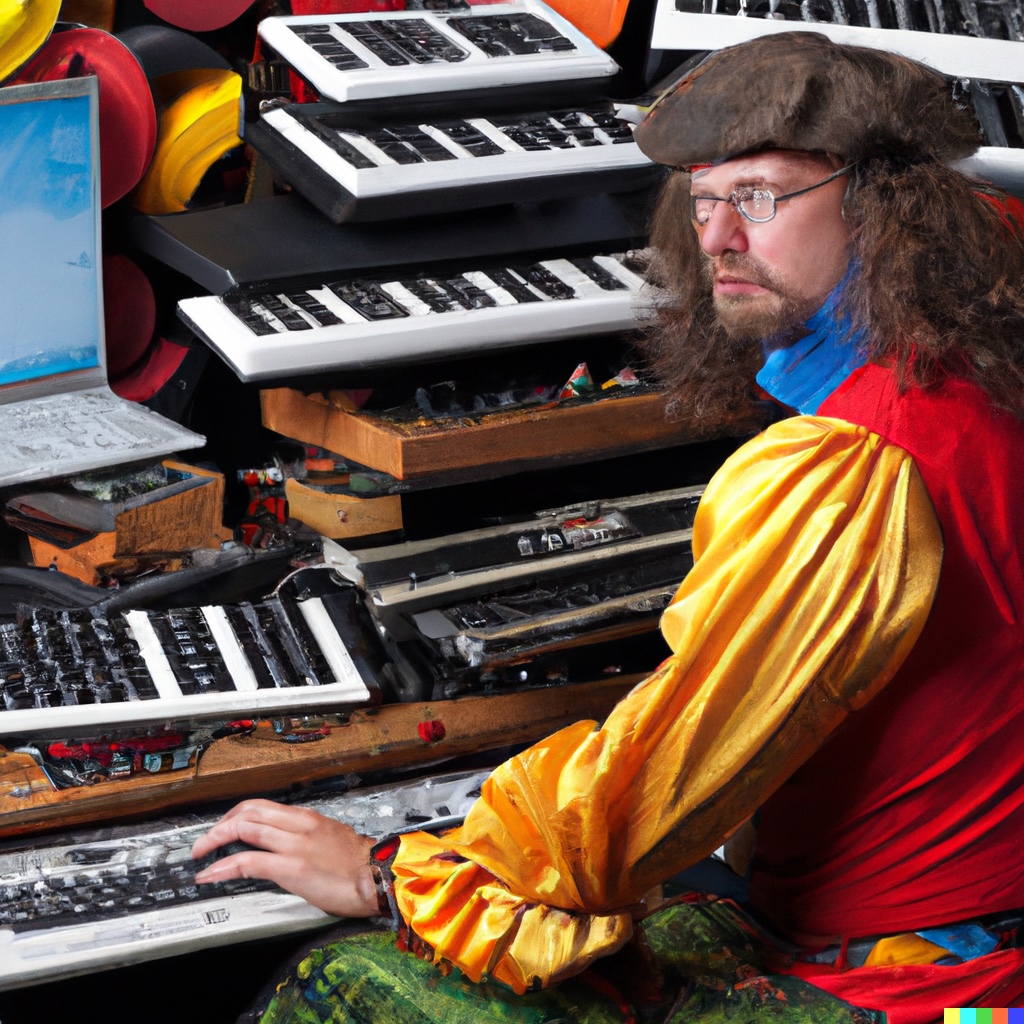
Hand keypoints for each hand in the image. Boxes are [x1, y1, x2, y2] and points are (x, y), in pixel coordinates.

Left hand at [191, 799, 378, 918]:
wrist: (380, 876)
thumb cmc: (362, 864)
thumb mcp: (333, 840)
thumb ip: (308, 839)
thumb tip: (290, 848)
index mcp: (308, 818)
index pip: (261, 806)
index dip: (235, 815)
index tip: (224, 827)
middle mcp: (299, 825)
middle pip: (248, 811)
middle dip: (220, 824)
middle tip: (206, 840)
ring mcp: (294, 844)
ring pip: (244, 829)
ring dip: (214, 840)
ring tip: (200, 854)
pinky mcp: (291, 867)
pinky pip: (248, 862)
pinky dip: (223, 867)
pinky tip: (210, 875)